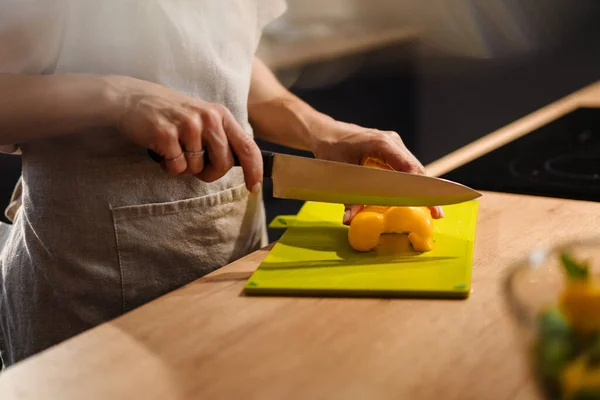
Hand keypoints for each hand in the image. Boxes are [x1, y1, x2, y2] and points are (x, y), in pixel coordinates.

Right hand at [110, 76, 261, 192]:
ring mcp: (187, 125)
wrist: (130, 98)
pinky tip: (161, 150)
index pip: (247, 146)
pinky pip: (176, 168)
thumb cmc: (170, 114)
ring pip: (197, 168)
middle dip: (210, 173)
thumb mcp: (202, 118)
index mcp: (221, 115)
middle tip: (194, 164)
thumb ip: (221, 138)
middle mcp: (208, 118)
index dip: (254, 170)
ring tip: (173, 148)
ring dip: (184, 167)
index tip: (253, 187)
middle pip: (224, 164)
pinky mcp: (166, 135)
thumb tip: (240, 165)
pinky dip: (168, 166)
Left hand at [310, 119, 444, 223]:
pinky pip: (404, 168)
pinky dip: (409, 184)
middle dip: (425, 193)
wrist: (326, 133)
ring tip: (430, 209)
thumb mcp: (339, 173)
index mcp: (382, 143)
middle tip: (436, 213)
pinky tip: (414, 199)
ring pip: (412, 169)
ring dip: (418, 189)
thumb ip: (348, 196)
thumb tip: (351, 218)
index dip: (421, 188)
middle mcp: (392, 142)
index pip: (409, 167)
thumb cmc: (331, 147)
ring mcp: (393, 145)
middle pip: (415, 169)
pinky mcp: (390, 151)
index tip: (431, 204)